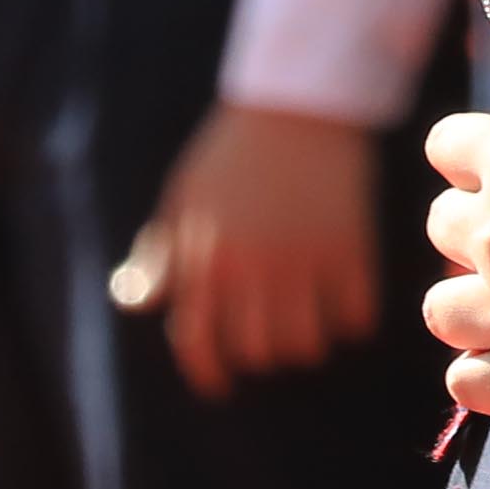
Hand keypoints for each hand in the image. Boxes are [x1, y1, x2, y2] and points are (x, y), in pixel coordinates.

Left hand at [119, 99, 393, 394]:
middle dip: (260, 354)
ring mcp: (304, 259)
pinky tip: (343, 303)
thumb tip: (133, 301)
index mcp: (205, 255)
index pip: (197, 341)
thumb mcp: (184, 196)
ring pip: (306, 345)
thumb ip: (161, 255)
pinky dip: (350, 321)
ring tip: (306, 326)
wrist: (298, 102)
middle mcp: (252, 265)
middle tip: (267, 338)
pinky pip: (355, 316)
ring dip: (305, 343)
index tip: (219, 385)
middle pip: (257, 351)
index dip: (207, 374)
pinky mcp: (351, 249)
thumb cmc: (231, 153)